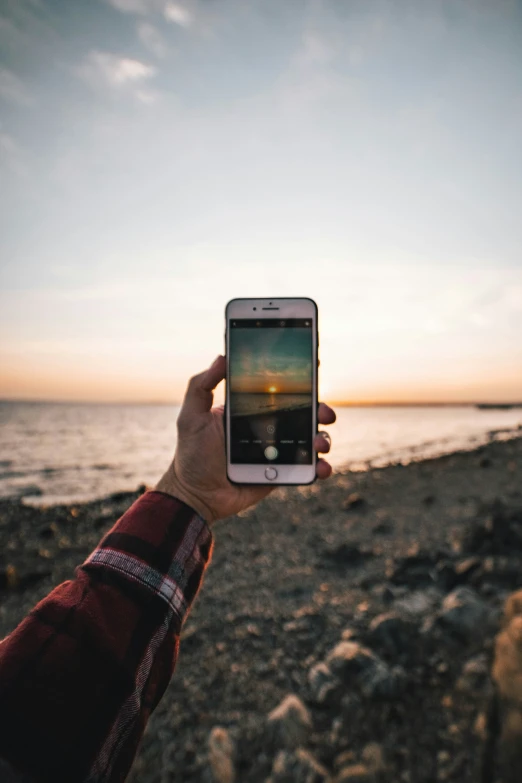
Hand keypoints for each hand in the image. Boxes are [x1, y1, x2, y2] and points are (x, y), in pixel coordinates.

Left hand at [155, 355, 335, 522]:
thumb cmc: (192, 454)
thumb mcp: (191, 416)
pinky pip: (308, 467)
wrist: (197, 495)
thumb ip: (201, 386)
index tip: (313, 369)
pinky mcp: (283, 472)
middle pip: (303, 413)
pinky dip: (321, 467)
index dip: (299, 381)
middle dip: (320, 408)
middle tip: (323, 412)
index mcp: (251, 410)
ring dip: (323, 438)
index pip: (280, 390)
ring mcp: (279, 451)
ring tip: (319, 444)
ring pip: (311, 438)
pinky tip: (320, 468)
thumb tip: (221, 357)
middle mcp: (269, 427)